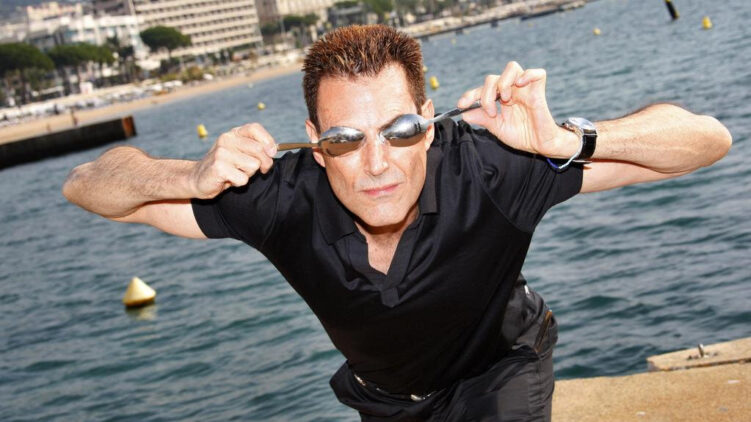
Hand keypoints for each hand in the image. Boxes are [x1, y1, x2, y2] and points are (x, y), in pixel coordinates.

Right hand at [190, 123, 276, 198]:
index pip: (255, 128)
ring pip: (254, 165)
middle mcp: (226, 139)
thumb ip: (256, 149)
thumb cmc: (225, 167)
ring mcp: (222, 153)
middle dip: (264, 163)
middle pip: (259, 149)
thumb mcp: (240, 153)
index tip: (272, 153)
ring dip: (248, 174)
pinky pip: (243, 179)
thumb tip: (273, 150)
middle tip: (257, 170)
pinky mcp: (219, 167)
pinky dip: (239, 183)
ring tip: (235, 173)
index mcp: (233, 134)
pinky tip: (228, 179)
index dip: (268, 140)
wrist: (197, 179)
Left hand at [457, 61, 577, 157]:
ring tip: (505, 100)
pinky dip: (528, 75)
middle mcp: (512, 91)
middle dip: (486, 94)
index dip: (470, 95)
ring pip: (512, 68)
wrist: (540, 145)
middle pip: (493, 78)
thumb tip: (465, 114)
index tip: (461, 105)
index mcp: (500, 99)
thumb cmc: (522, 136)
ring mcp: (525, 90)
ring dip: (503, 82)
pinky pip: (538, 73)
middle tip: (491, 111)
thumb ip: (483, 119)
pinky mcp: (539, 92)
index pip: (482, 89)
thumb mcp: (497, 128)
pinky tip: (519, 85)